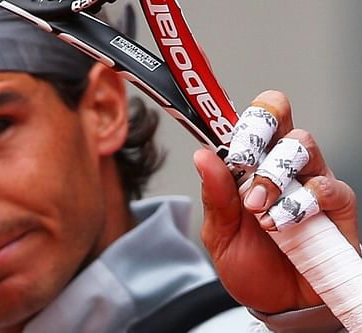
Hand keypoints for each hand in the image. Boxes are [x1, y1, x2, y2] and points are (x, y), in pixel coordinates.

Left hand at [193, 90, 358, 312]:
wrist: (278, 304)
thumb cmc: (249, 263)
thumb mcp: (220, 234)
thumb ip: (215, 196)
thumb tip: (202, 155)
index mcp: (253, 166)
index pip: (256, 119)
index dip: (244, 121)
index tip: (230, 147)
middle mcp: (284, 166)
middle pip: (280, 120)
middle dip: (257, 142)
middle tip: (243, 174)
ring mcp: (311, 182)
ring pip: (302, 145)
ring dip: (274, 176)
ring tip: (258, 211)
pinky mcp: (337, 206)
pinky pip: (327, 187)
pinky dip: (299, 204)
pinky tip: (281, 225)